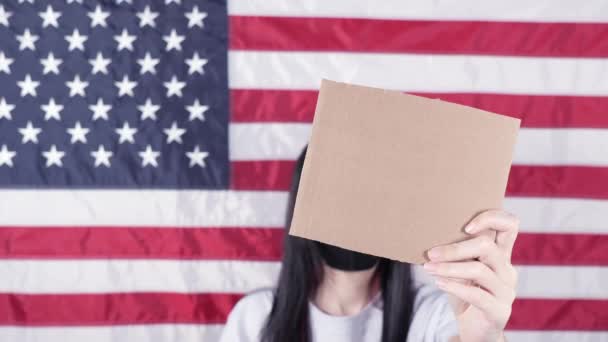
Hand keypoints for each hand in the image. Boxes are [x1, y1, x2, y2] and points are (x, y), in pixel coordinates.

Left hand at [424, 209, 518, 341]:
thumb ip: (457, 254)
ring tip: (429, 268)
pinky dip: (454, 287)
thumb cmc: (465, 293)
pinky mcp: (499, 311)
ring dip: (449, 268)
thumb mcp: (461, 270)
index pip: (510, 225)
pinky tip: (438, 283)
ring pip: (479, 270)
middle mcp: (507, 270)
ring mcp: (506, 291)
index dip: (491, 218)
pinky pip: (477, 295)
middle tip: (431, 253)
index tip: (465, 226)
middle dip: (455, 248)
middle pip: (487, 246)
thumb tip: (430, 239)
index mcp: (501, 255)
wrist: (475, 330)